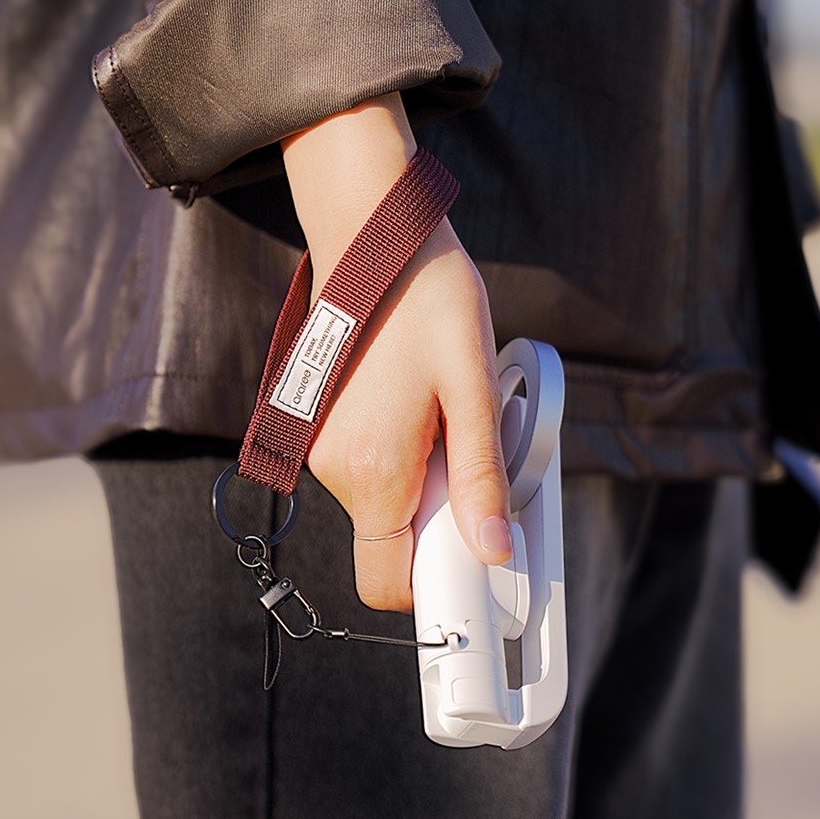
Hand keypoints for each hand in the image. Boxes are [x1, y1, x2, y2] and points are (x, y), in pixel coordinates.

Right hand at [306, 215, 511, 612]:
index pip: (389, 582)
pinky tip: (424, 407)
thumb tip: (494, 548)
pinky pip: (374, 472)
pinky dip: (405, 459)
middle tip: (471, 454)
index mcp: (372, 471)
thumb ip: (480, 477)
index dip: (437, 584)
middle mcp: (336, 469)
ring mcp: (325, 449)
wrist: (373, 234)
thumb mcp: (472, 389)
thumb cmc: (426, 300)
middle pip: (393, 542)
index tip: (475, 555)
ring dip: (425, 480)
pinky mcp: (327, 428)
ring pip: (386, 505)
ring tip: (448, 414)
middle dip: (440, 518)